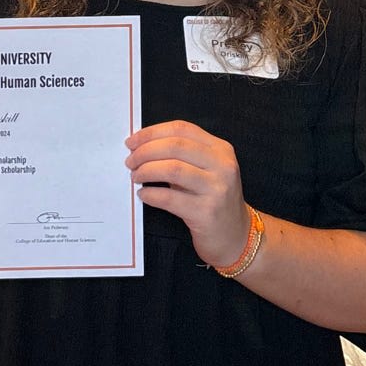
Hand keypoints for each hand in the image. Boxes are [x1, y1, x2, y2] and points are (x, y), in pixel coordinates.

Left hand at [125, 120, 250, 267]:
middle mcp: (222, 166)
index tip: (132, 141)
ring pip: (172, 169)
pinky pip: (170, 199)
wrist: (235, 236)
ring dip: (146, 171)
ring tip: (135, 177)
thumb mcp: (204, 171)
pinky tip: (144, 195)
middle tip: (130, 161)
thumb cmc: (212, 200)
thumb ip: (180, 155)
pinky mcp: (207, 213)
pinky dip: (151, 194)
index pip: (182, 129)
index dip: (152, 132)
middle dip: (145, 151)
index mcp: (221, 149)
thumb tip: (140, 146)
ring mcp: (217, 189)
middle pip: (175, 146)